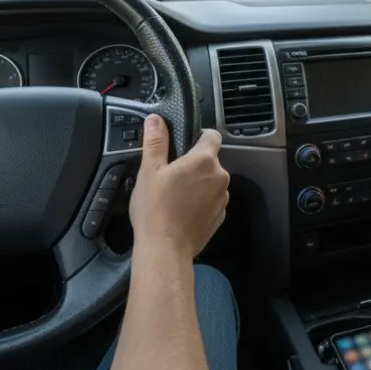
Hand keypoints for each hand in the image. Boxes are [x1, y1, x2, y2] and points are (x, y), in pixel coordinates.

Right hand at [129, 115, 228, 259]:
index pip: (212, 135)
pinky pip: (211, 200)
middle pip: (210, 160)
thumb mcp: (149, 170)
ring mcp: (222, 198)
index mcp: (204, 160)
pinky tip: (182, 210)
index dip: (199, 136)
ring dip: (198, 183)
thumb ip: (155, 142)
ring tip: (175, 194)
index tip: (184, 143)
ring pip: (211, 181)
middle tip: (170, 174)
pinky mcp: (220, 216)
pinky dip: (200, 201)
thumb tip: (156, 120)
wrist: (166, 249)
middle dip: (193, 163)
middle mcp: (220, 177)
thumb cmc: (156, 209)